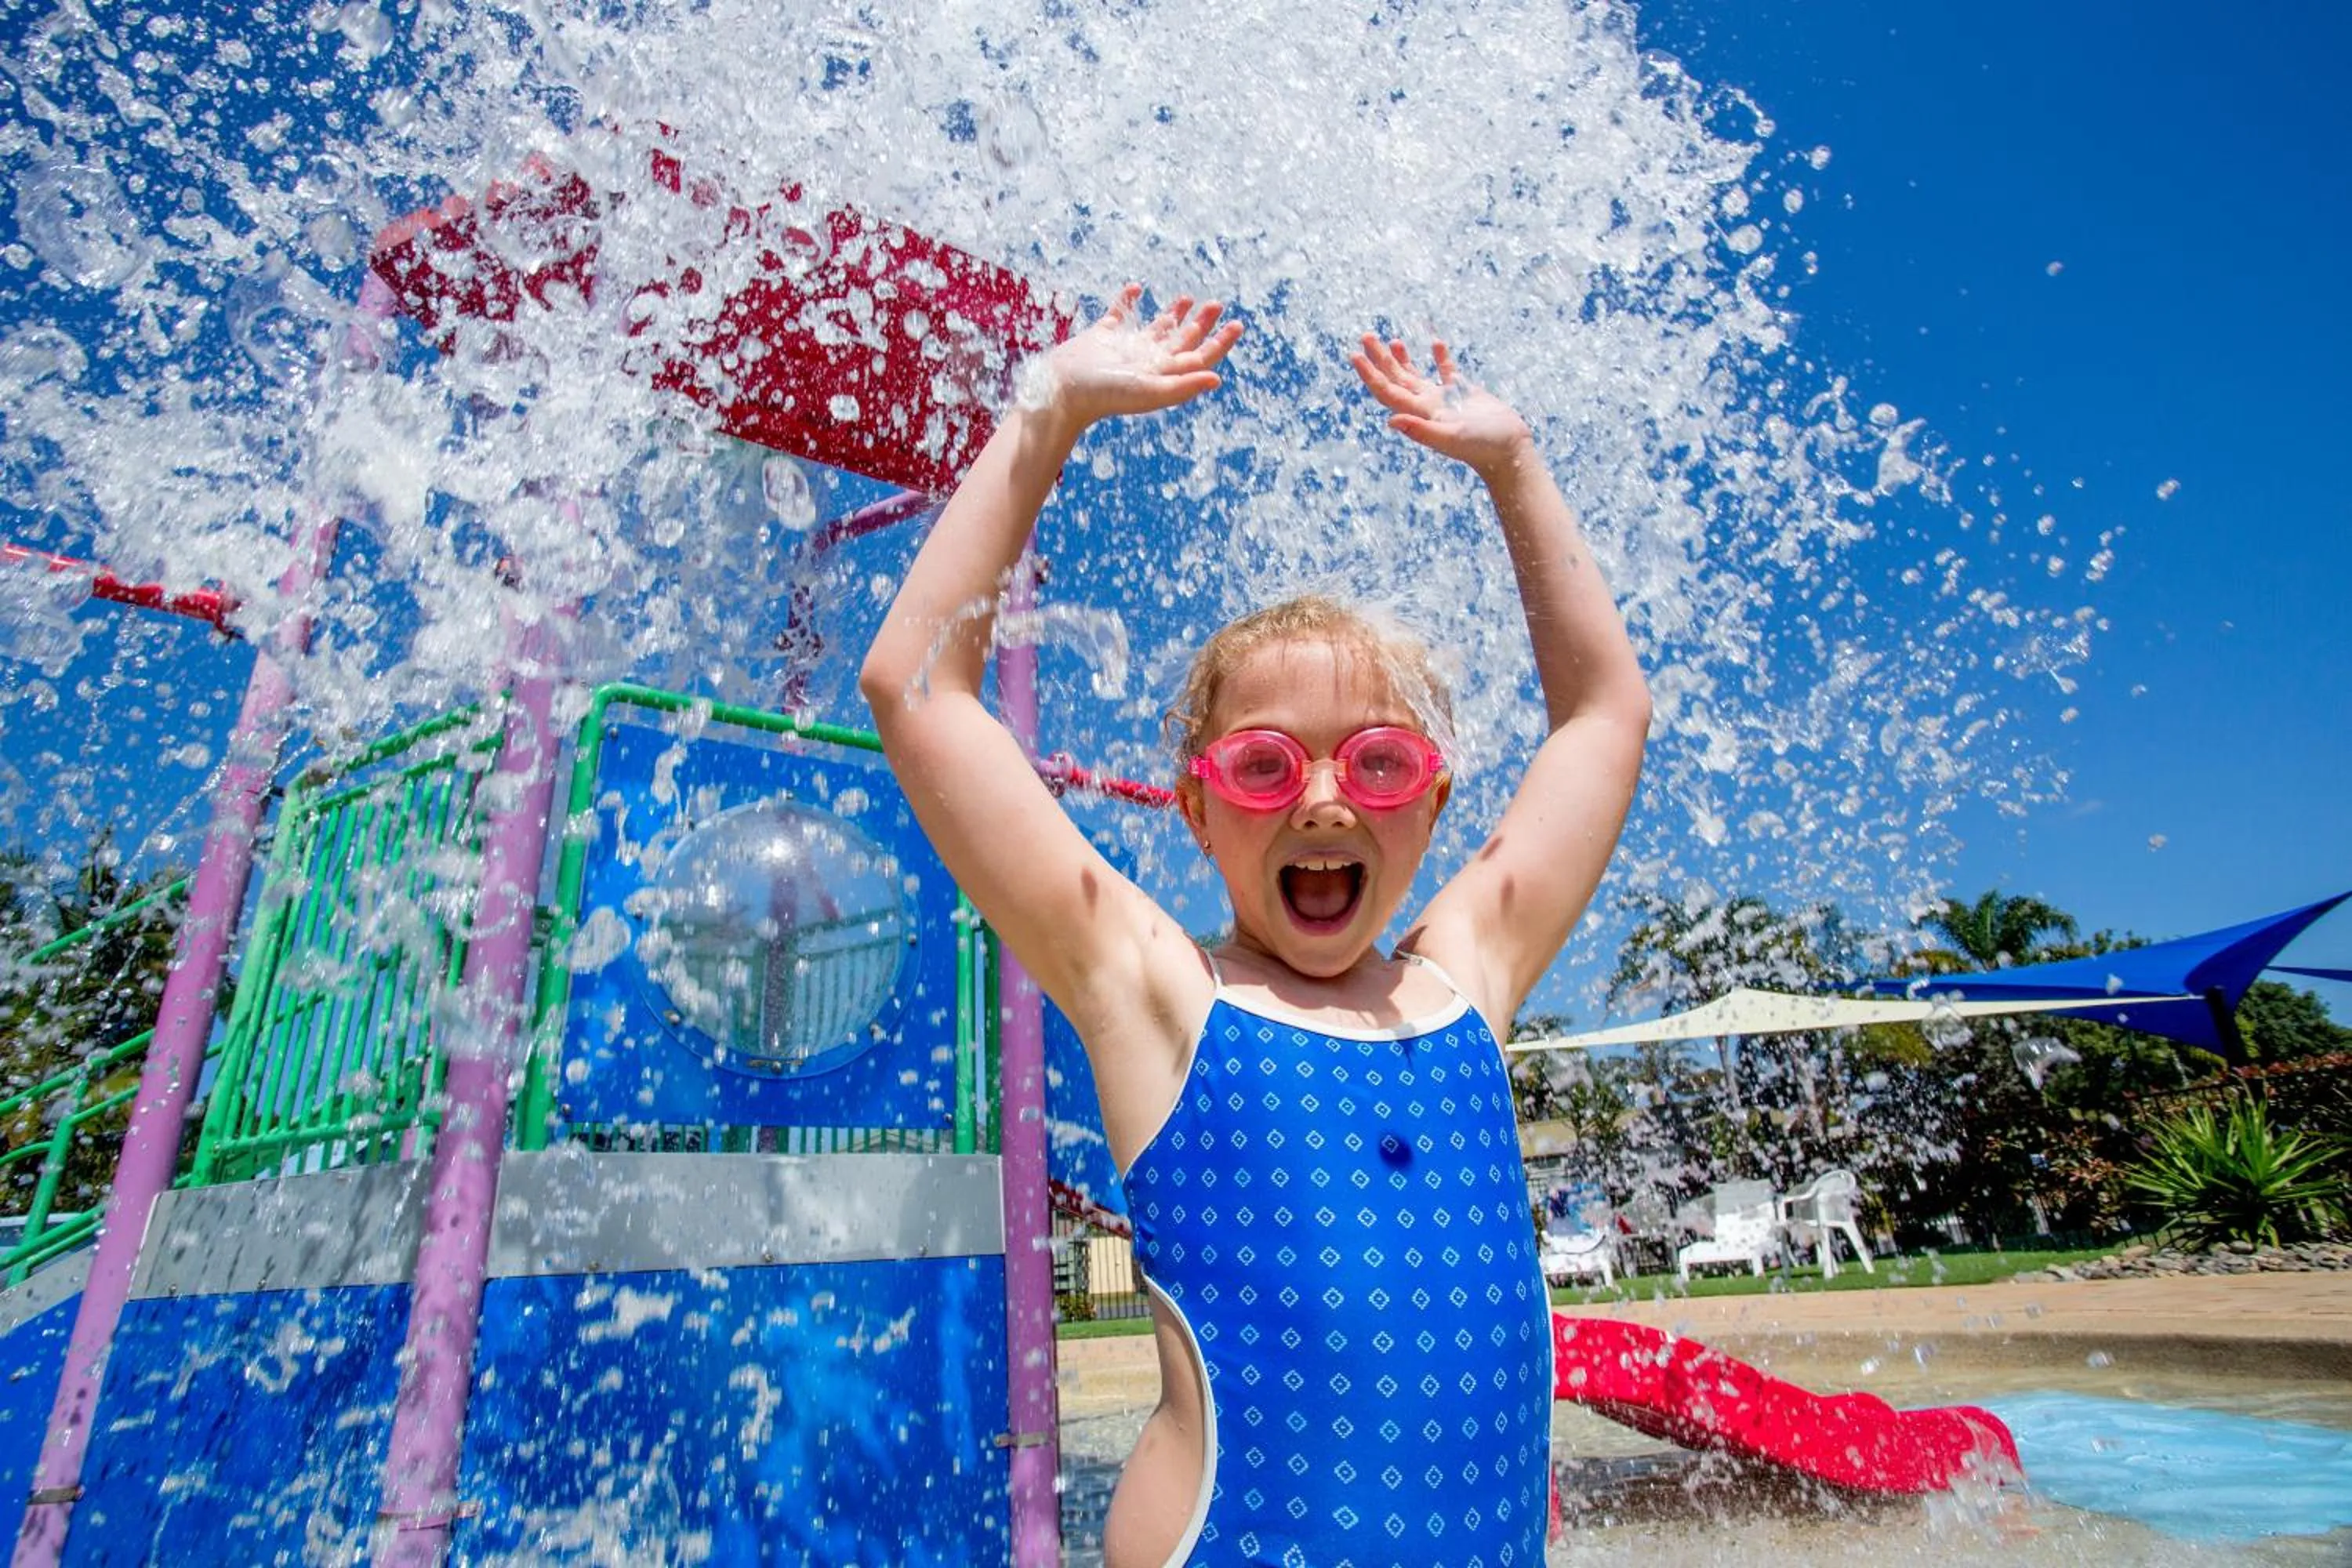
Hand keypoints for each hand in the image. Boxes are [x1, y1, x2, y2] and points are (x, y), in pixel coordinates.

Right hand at [1037, 284, 1243, 429]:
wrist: (1061, 389)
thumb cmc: (1104, 394)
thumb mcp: (1148, 390)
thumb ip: (1183, 386)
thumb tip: (1217, 378)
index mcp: (1162, 374)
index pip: (1199, 357)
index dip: (1219, 342)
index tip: (1237, 324)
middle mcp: (1147, 361)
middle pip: (1182, 341)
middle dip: (1201, 324)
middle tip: (1217, 304)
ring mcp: (1125, 348)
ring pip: (1155, 328)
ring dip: (1173, 314)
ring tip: (1187, 298)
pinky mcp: (1103, 336)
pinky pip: (1120, 313)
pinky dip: (1129, 300)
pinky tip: (1137, 288)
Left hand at [1350, 336, 1532, 478]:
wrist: (1509, 450)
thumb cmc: (1481, 446)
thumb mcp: (1451, 437)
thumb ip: (1421, 429)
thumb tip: (1390, 420)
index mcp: (1420, 414)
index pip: (1387, 391)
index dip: (1370, 374)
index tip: (1355, 354)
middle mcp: (1427, 406)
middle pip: (1396, 379)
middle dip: (1380, 359)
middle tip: (1366, 336)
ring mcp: (1444, 399)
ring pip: (1416, 375)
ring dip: (1402, 358)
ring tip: (1391, 340)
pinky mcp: (1464, 393)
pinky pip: (1447, 371)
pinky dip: (1440, 357)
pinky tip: (1435, 342)